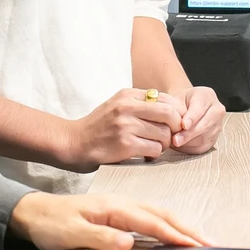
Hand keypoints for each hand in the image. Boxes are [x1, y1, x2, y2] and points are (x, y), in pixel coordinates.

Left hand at [9, 191, 212, 249]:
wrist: (31, 211)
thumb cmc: (50, 222)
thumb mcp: (71, 232)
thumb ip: (100, 236)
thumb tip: (128, 242)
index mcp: (112, 207)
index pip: (150, 222)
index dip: (175, 234)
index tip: (196, 244)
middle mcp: (119, 203)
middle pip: (161, 213)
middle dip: (188, 227)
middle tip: (211, 241)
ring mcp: (118, 206)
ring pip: (157, 214)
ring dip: (180, 225)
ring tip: (200, 237)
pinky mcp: (115, 213)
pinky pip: (147, 217)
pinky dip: (166, 224)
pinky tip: (172, 231)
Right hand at [63, 88, 187, 170]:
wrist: (74, 143)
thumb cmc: (98, 127)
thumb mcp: (117, 106)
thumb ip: (139, 105)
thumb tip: (172, 111)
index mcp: (127, 95)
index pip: (165, 99)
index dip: (175, 114)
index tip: (172, 125)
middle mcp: (127, 107)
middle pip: (169, 114)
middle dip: (175, 128)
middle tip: (169, 137)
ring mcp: (126, 125)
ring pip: (164, 134)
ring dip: (163, 144)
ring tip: (152, 147)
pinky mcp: (125, 144)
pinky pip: (155, 149)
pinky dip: (154, 155)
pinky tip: (145, 155)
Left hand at [168, 86, 226, 154]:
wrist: (187, 106)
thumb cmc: (180, 101)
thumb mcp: (176, 98)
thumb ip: (174, 107)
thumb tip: (170, 119)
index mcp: (207, 96)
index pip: (201, 108)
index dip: (192, 118)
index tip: (183, 125)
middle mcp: (216, 110)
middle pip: (205, 125)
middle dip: (189, 134)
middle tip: (176, 140)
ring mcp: (218, 125)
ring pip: (205, 138)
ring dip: (189, 143)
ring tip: (174, 143)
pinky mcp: (214, 138)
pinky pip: (204, 147)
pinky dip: (191, 148)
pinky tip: (180, 146)